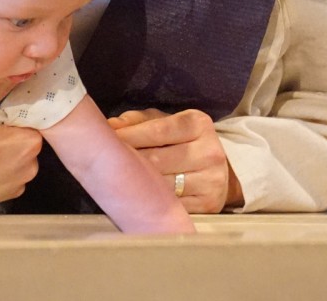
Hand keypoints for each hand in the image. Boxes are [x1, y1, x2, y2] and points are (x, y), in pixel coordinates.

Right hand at [0, 99, 42, 226]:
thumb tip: (15, 67)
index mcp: (30, 143)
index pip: (28, 110)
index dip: (8, 101)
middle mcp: (31, 166)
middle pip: (19, 130)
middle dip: (2, 121)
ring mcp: (16, 185)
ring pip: (9, 149)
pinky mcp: (0, 197)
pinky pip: (0, 168)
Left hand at [108, 108, 240, 213]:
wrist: (220, 171)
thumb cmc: (183, 142)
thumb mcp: (166, 123)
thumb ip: (138, 121)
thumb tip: (110, 126)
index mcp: (198, 124)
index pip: (156, 130)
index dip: (128, 136)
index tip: (107, 141)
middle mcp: (209, 151)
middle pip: (156, 159)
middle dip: (128, 161)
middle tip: (106, 162)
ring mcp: (211, 180)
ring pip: (161, 185)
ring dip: (137, 184)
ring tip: (119, 180)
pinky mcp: (209, 205)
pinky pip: (171, 204)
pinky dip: (152, 202)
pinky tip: (140, 197)